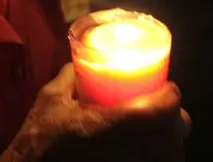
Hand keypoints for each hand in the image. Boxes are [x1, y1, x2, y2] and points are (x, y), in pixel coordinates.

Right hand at [2, 64, 189, 161]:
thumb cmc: (39, 138)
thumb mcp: (50, 99)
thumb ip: (71, 76)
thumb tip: (84, 60)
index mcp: (105, 126)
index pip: (156, 111)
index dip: (170, 97)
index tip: (168, 89)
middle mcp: (122, 152)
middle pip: (170, 136)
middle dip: (174, 120)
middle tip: (166, 109)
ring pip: (168, 156)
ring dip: (169, 142)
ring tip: (160, 132)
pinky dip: (160, 158)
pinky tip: (149, 152)